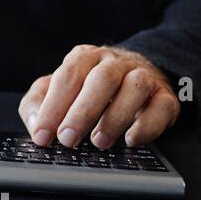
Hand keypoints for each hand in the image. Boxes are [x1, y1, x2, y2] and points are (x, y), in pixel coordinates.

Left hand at [18, 45, 178, 148]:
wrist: (136, 75)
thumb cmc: (88, 88)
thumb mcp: (57, 90)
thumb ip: (38, 103)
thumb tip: (34, 121)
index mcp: (85, 57)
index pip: (67, 76)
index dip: (53, 107)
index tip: (42, 135)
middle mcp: (115, 63)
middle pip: (101, 79)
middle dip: (82, 111)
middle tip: (68, 139)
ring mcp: (143, 76)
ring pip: (134, 88)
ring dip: (115, 117)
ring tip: (98, 142)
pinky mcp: (165, 96)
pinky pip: (162, 106)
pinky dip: (147, 125)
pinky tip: (130, 139)